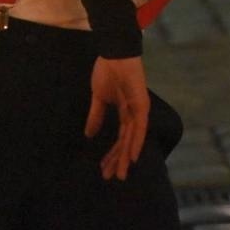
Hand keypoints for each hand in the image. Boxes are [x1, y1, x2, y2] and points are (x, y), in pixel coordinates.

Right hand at [84, 56, 148, 180]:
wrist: (114, 52)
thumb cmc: (108, 70)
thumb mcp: (99, 97)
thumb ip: (96, 116)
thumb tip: (88, 134)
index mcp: (125, 113)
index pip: (119, 138)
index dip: (111, 153)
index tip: (103, 168)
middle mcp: (134, 115)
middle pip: (126, 143)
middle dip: (117, 160)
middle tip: (111, 178)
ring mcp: (139, 110)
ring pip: (132, 139)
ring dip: (126, 157)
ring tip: (120, 174)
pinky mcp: (141, 105)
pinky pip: (139, 128)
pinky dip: (136, 143)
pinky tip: (131, 157)